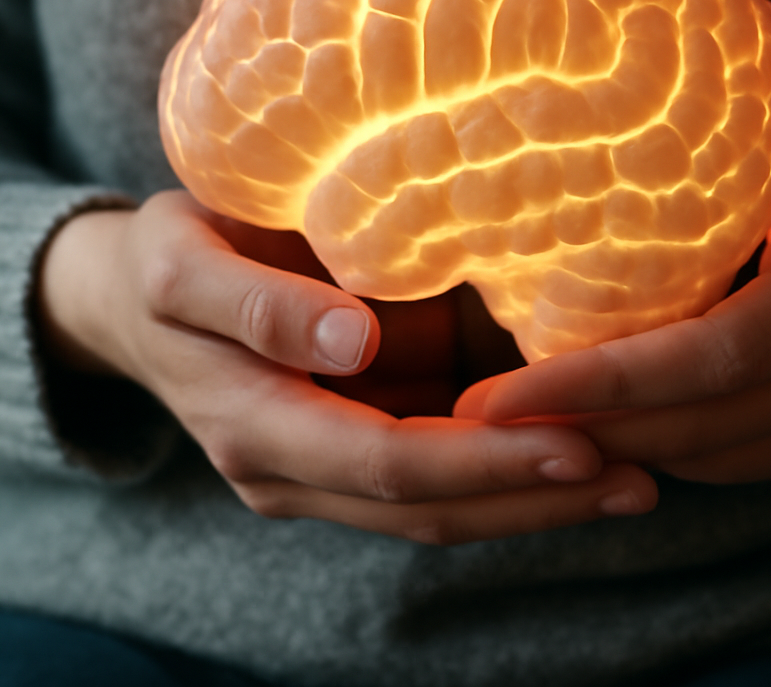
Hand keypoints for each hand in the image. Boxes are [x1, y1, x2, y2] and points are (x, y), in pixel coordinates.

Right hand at [36, 192, 656, 542]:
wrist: (128, 298)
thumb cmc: (158, 260)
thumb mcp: (180, 262)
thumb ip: (254, 302)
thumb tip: (352, 343)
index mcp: (254, 428)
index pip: (387, 465)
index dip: (485, 465)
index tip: (579, 445)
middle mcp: (291, 471)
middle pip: (428, 508)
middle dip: (534, 498)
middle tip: (642, 475)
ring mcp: (320, 470)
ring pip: (439, 510)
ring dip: (535, 502)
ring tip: (638, 477)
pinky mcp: (347, 446)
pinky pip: (433, 477)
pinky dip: (504, 473)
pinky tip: (577, 451)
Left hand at [455, 0, 770, 482]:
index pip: (718, 353)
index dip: (614, 377)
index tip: (509, 386)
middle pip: (694, 422)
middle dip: (582, 424)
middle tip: (474, 416)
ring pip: (692, 457)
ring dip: (597, 444)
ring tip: (497, 425)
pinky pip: (705, 466)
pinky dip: (634, 450)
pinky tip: (562, 428)